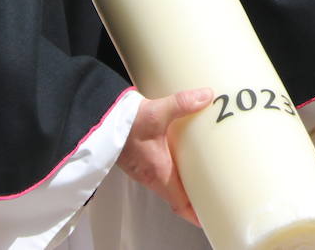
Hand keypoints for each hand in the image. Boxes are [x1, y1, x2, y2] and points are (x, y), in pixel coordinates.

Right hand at [118, 88, 213, 224]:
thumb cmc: (125, 123)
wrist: (99, 119)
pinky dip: (176, 169)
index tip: (210, 217)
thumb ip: (182, 104)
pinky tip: (184, 156)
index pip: (180, 203)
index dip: (196, 213)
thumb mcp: (156, 113)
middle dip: (195, 199)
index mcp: (159, 172)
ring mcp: (145, 168)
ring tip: (204, 178)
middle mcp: (152, 175)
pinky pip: (162, 170)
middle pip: (177, 196)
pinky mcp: (142, 158)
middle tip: (214, 196)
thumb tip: (205, 96)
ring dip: (185, 183)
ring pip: (170, 183)